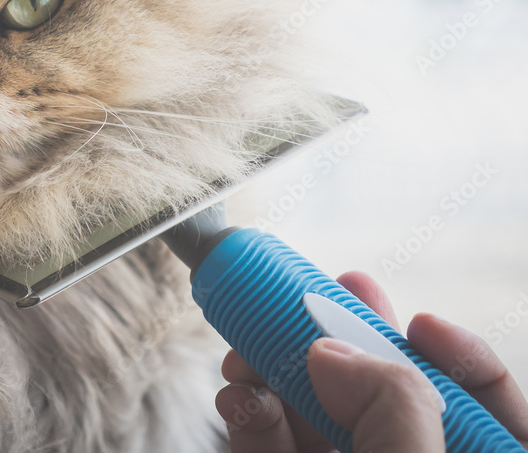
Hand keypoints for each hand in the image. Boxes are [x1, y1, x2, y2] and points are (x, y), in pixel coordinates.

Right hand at [215, 271, 527, 451]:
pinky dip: (254, 422)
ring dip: (281, 380)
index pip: (499, 412)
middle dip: (350, 348)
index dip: (463, 361)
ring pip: (326, 424)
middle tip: (316, 301)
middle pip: (397, 402)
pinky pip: (279, 451)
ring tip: (248, 354)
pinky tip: (238, 399)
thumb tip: (332, 352)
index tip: (419, 323)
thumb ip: (395, 415)